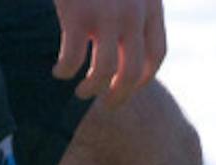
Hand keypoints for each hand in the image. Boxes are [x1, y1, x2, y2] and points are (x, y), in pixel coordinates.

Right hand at [52, 0, 166, 104]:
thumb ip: (131, 4)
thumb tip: (126, 34)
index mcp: (150, 4)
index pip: (156, 54)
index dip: (144, 77)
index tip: (130, 87)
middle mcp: (133, 12)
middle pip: (133, 71)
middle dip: (120, 95)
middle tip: (109, 105)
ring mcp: (107, 14)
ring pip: (105, 71)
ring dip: (92, 89)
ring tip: (82, 93)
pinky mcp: (77, 13)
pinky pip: (73, 58)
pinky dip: (65, 71)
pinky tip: (59, 72)